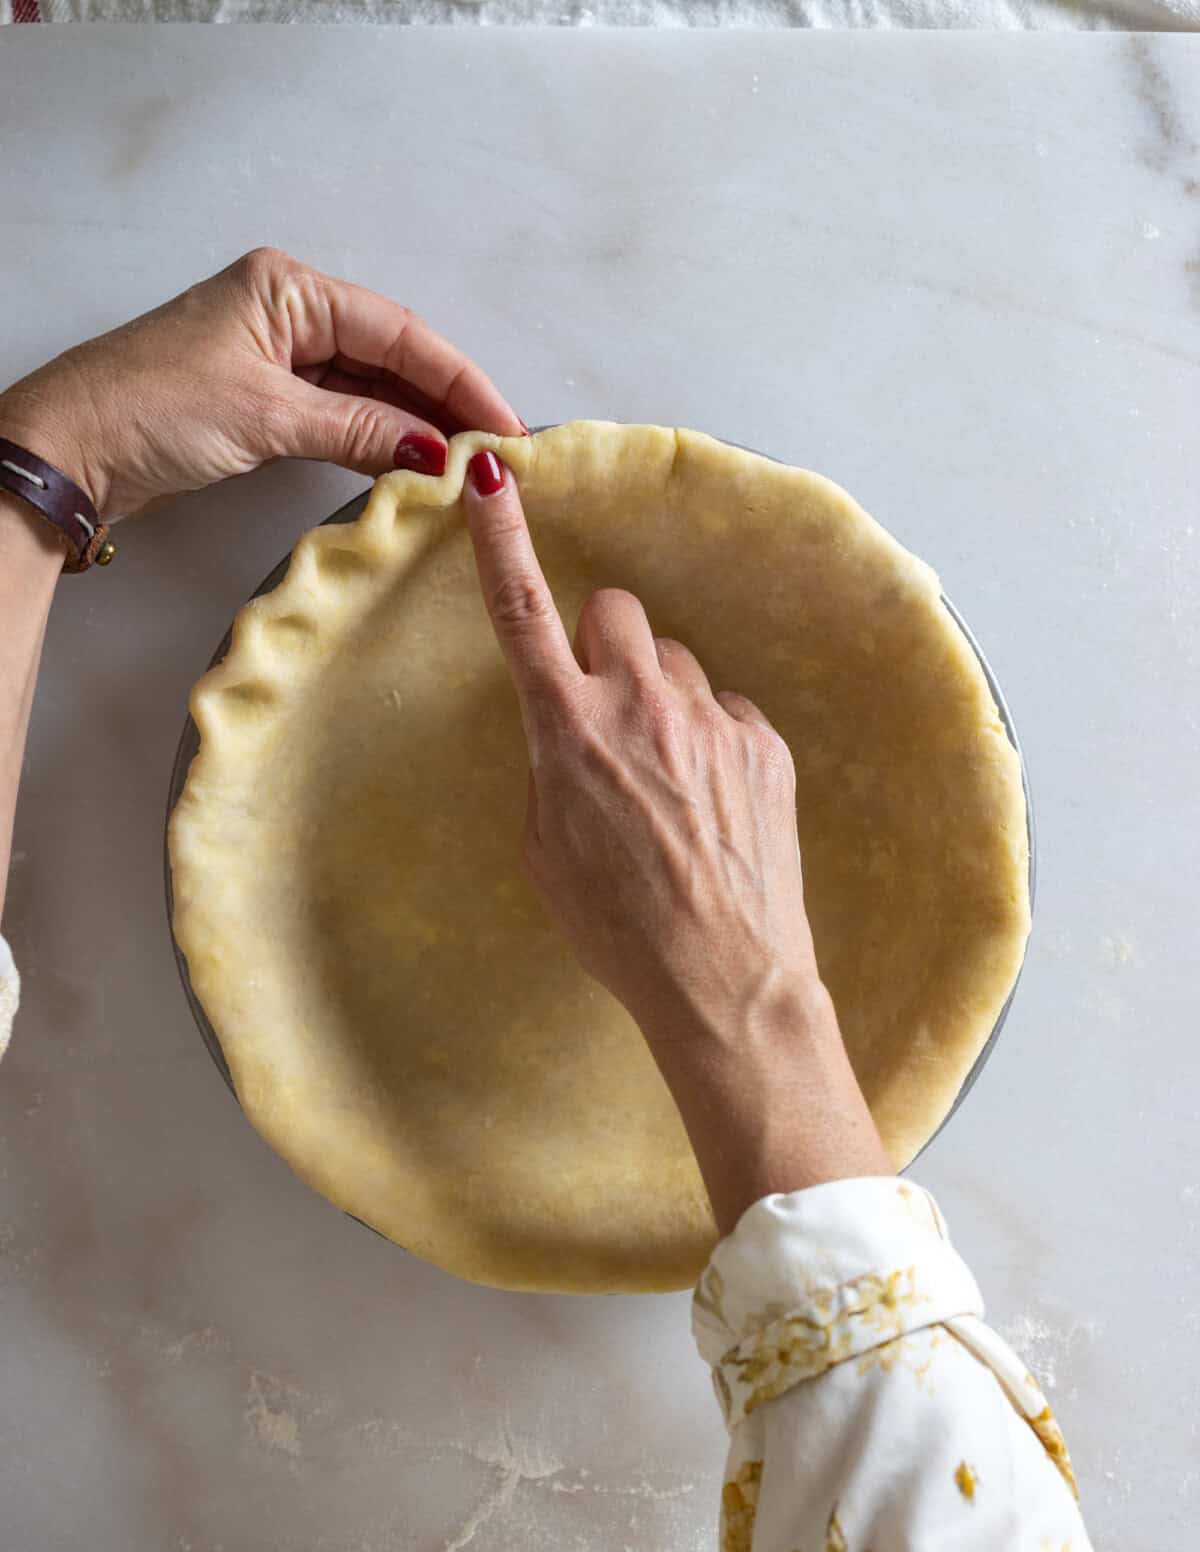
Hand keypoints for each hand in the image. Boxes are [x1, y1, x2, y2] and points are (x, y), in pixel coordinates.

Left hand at [0, 247, 523, 523]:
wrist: (72, 451)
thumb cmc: (152, 409)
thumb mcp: (269, 418)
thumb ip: (361, 432)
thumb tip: (437, 455)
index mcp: (289, 288)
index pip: (399, 332)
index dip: (459, 380)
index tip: (503, 424)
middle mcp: (288, 312)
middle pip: (391, 355)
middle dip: (445, 402)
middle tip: (496, 451)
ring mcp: (276, 356)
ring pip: (370, 387)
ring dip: (416, 425)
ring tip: (467, 463)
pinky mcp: (264, 400)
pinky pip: (342, 412)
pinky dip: (378, 438)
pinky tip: (413, 463)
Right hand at [462, 451, 890, 1231]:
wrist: (724, 979)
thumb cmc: (620, 930)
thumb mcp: (546, 852)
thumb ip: (551, 768)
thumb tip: (572, 735)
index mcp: (568, 729)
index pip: (524, 612)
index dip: (500, 543)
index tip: (489, 479)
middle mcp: (640, 703)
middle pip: (618, 611)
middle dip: (608, 646)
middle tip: (609, 711)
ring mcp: (710, 719)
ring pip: (677, 665)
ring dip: (665, 701)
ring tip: (668, 786)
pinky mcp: (764, 743)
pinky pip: (726, 711)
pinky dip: (714, 741)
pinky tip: (713, 806)